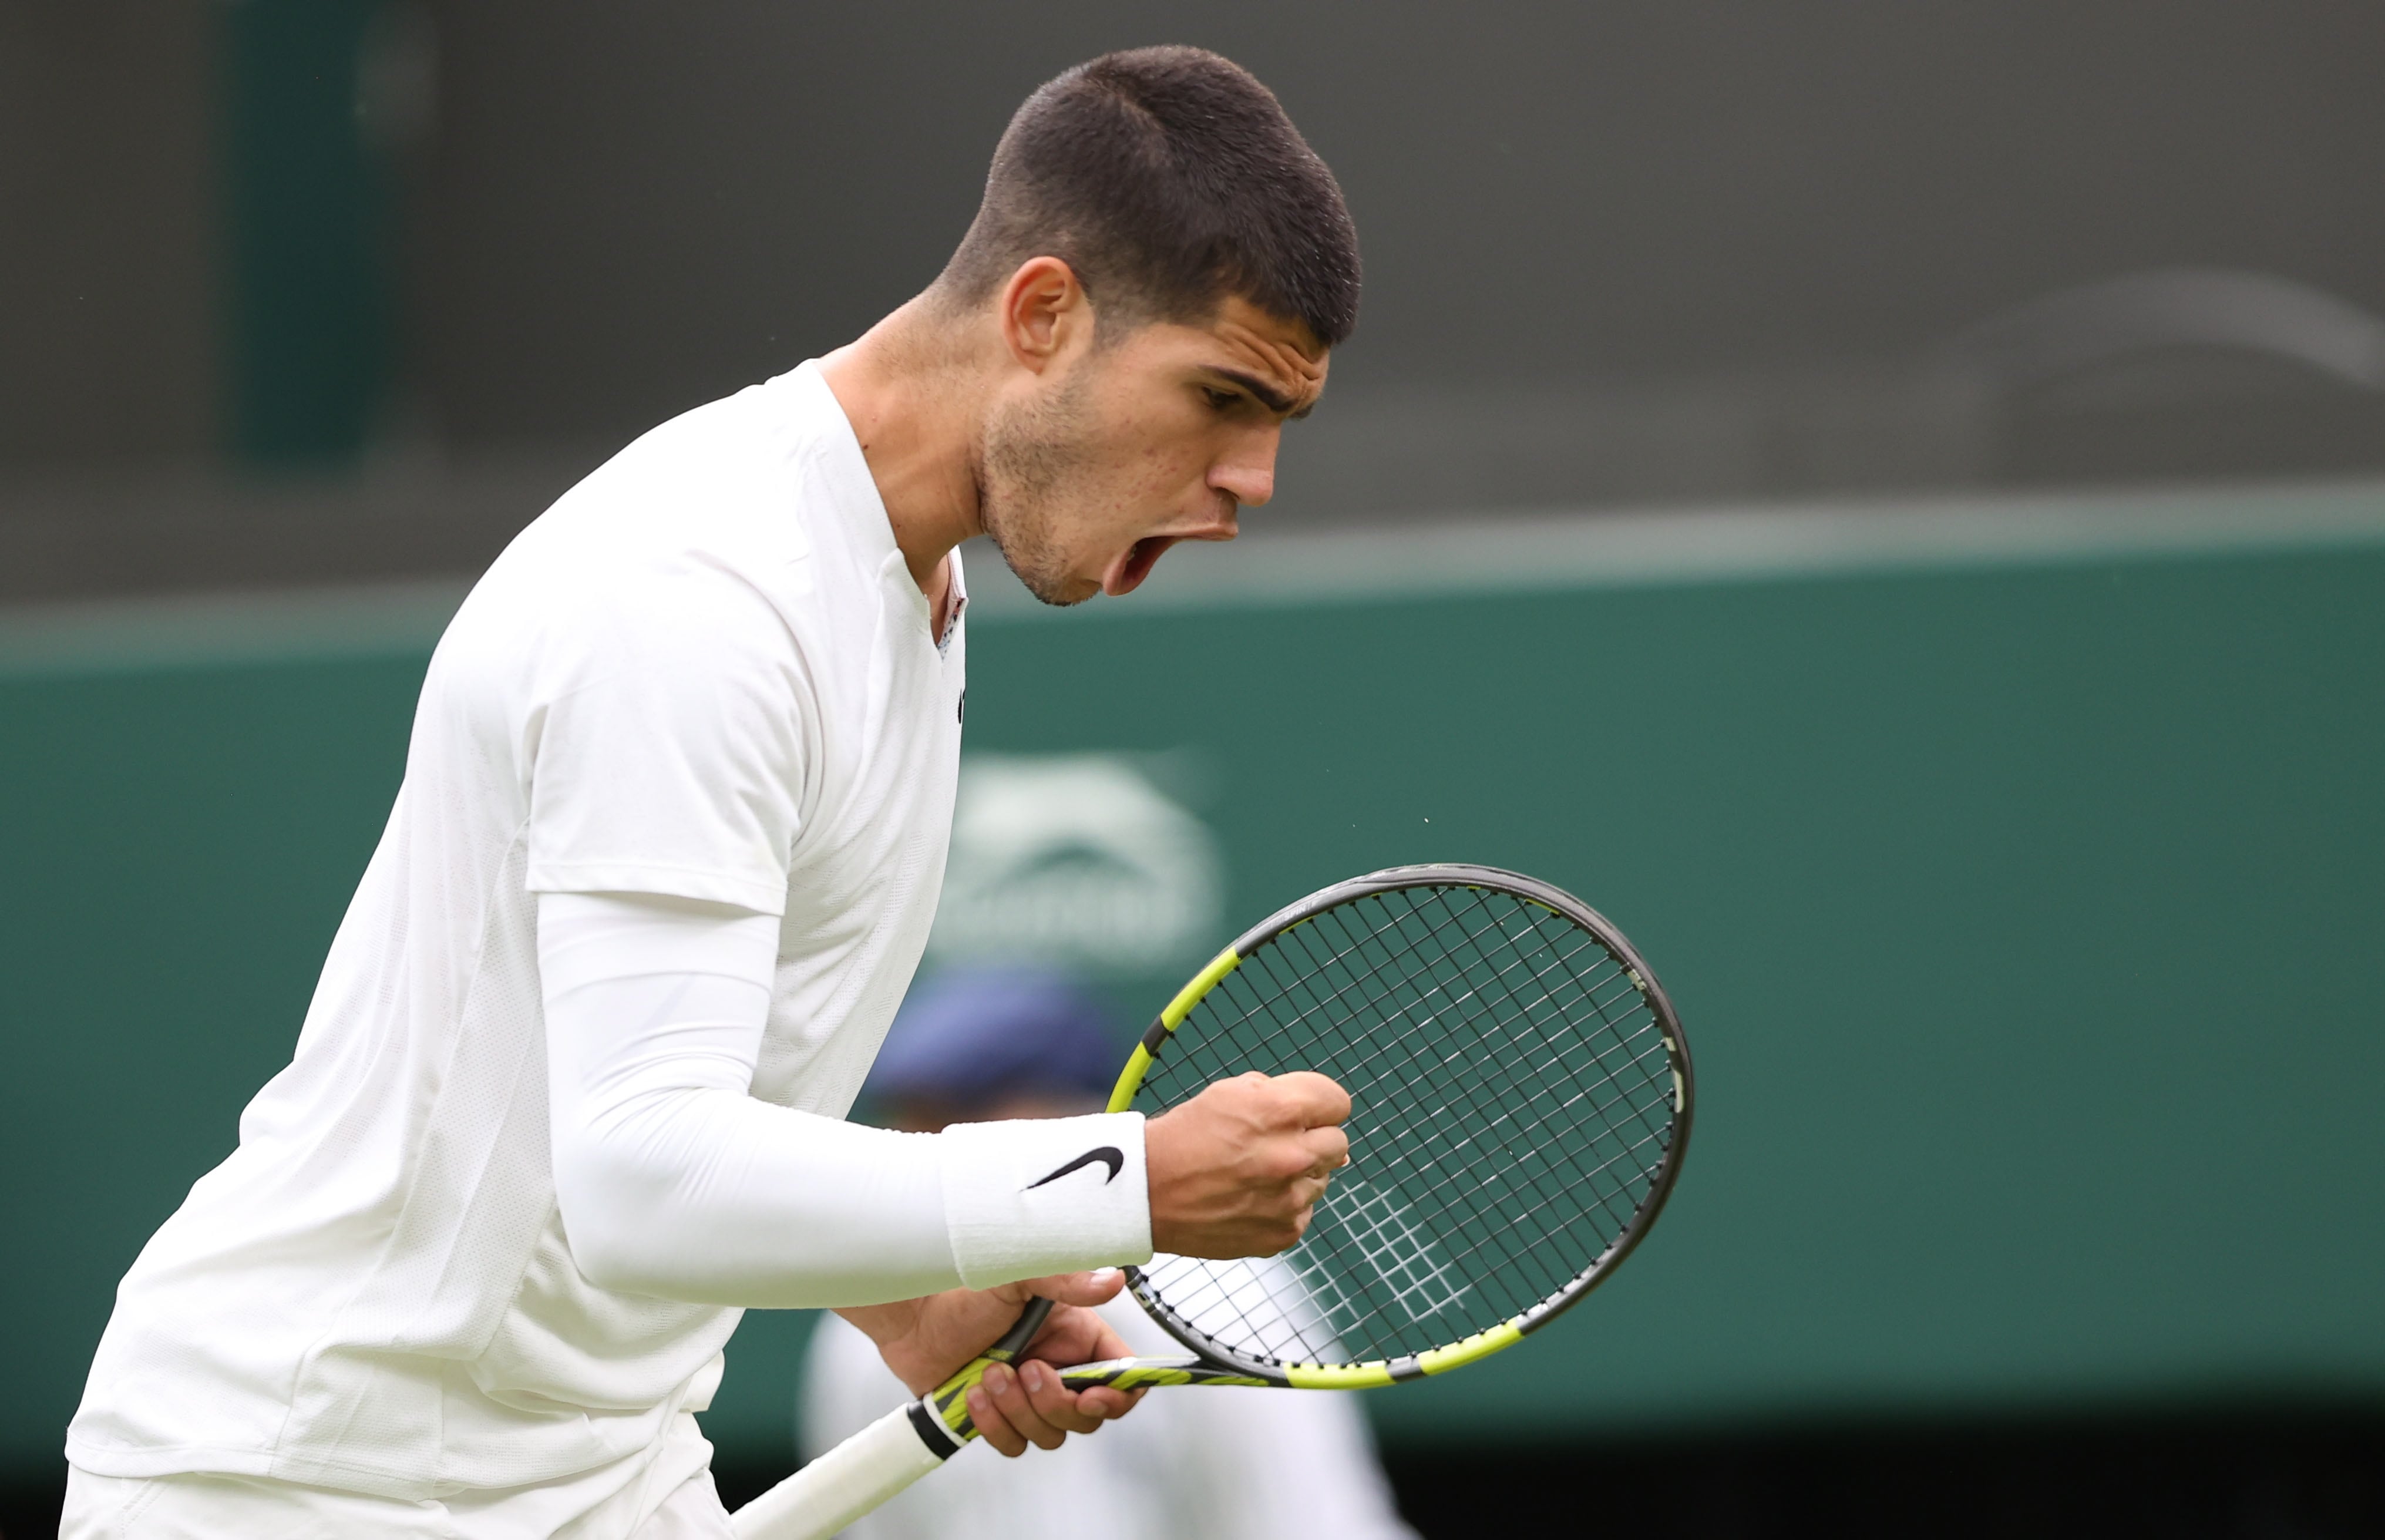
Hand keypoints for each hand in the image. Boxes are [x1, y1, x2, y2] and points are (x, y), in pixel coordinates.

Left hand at [835, 1270, 1147, 1458]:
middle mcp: (1057, 1368)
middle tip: (1026, 1370)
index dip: (1118, 1396)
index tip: (1093, 1396)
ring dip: (1019, 1411)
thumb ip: (1067, 1281)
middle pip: (1087, 1416)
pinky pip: (1013, 1444)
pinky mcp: (996, 1417)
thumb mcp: (1019, 1277)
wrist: (911, 1315)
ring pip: (1050, 1434)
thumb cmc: (963, 1289)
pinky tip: (974, 1396)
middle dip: (1055, 1402)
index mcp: (1076, 1336)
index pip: (1122, 1377)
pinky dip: (995, 1427)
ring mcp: (1026, 1397)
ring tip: (990, 1375)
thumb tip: (1113, 1280)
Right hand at [1143, 1070, 1351, 1257]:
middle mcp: (1292, 1155)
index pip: (1338, 1102)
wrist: (1147, 1191)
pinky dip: (1283, 1205)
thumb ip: (1285, 1097)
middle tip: (1274, 1144)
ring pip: (1322, 1179)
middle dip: (1312, 1139)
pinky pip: (1303, 1212)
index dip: (1318, 1105)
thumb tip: (1328, 1122)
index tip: (1300, 1113)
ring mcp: (1290, 1200)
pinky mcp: (1283, 1232)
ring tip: (1255, 1173)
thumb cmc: (1187, 1136)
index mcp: (1280, 1111)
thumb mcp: (1232, 1091)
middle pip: (1337, 1142)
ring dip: (1299, 1174)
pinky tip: (1250, 1198)